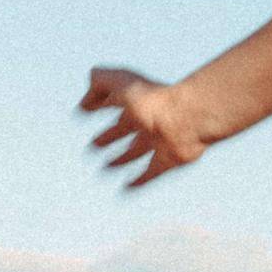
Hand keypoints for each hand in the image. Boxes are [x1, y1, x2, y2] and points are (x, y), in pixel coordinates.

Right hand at [79, 67, 215, 188]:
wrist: (187, 118)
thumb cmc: (153, 99)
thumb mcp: (120, 83)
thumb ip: (100, 83)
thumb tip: (84, 103)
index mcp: (138, 100)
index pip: (114, 102)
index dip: (98, 104)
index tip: (84, 112)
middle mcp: (149, 119)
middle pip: (126, 128)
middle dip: (110, 136)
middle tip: (93, 145)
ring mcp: (160, 140)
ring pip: (138, 151)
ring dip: (122, 159)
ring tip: (105, 167)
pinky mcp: (169, 159)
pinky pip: (152, 172)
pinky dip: (139, 181)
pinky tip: (125, 189)